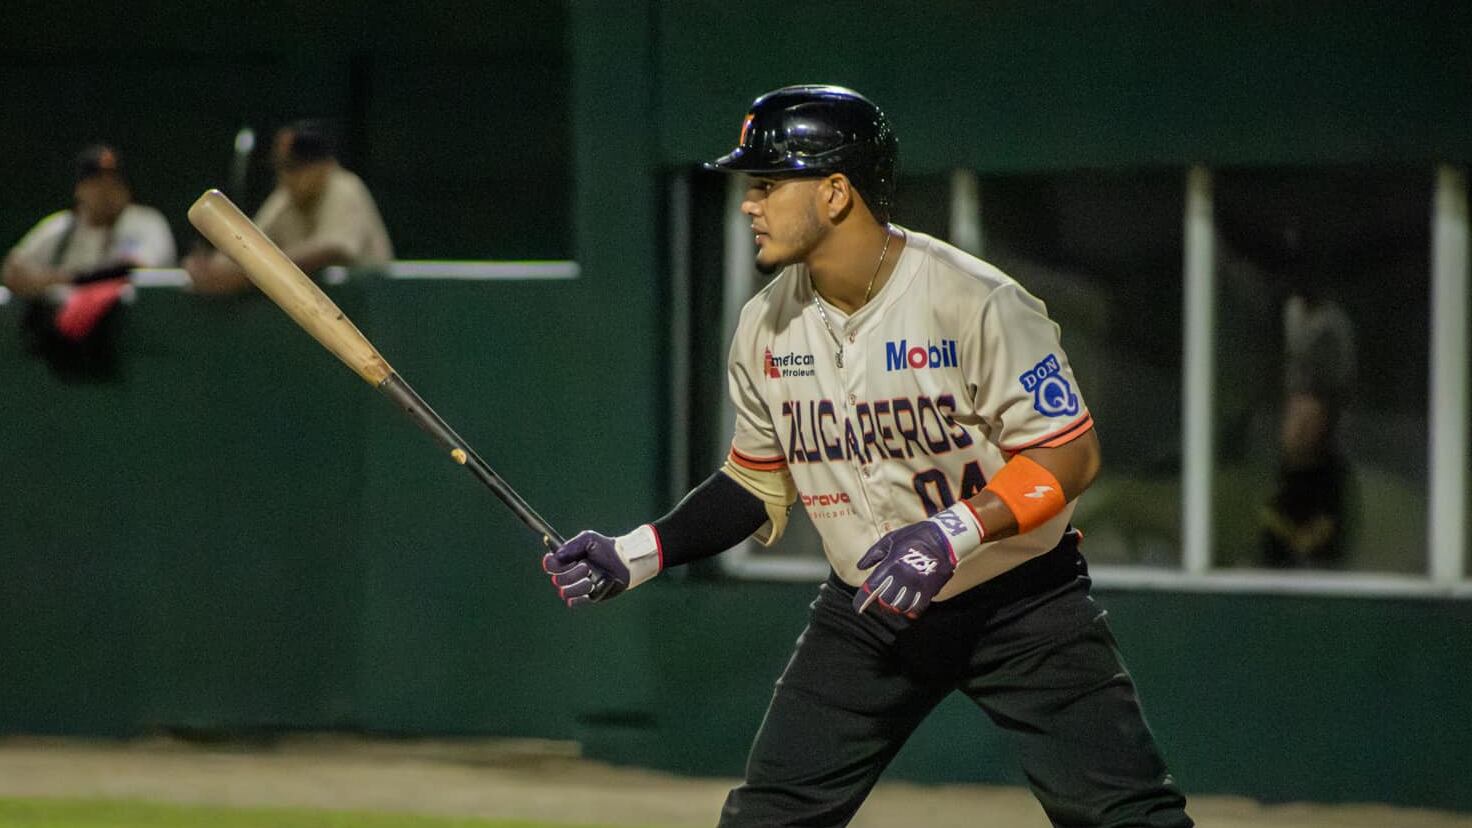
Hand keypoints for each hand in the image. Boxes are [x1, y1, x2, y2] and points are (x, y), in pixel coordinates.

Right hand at [542, 526, 661, 607]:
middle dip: (571, 574)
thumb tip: (557, 556)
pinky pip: (574, 603)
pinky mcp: (586, 598)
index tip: (558, 560)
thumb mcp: (589, 539)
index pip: (549, 565)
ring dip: (578, 586)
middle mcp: (568, 575)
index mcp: (565, 560)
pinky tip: (594, 588)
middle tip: (587, 567)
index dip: (551, 564)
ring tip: (591, 580)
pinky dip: (582, 597)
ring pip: (564, 593)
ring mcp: (576, 588)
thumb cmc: (605, 548)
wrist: (624, 561)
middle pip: (557, 580)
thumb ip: (572, 545)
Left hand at [853, 503, 984, 618]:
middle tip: (880, 598)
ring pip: (900, 606)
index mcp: (890, 564)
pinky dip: (910, 610)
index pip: (871, 588)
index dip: (862, 600)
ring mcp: (917, 585)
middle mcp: (902, 577)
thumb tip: (860, 567)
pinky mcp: (930, 590)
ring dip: (894, 606)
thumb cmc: (915, 536)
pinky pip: (917, 608)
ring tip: (894, 601)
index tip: (858, 607)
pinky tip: (908, 607)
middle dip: (880, 601)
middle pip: (885, 600)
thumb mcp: (890, 539)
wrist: (944, 538)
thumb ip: (873, 554)